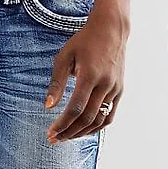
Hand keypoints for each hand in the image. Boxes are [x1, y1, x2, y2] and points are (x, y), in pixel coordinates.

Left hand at [45, 7, 128, 143]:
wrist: (111, 29)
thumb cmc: (84, 41)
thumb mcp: (65, 57)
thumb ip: (56, 83)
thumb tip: (48, 107)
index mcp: (90, 75)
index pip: (76, 108)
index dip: (62, 124)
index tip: (50, 133)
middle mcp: (105, 84)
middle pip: (87, 119)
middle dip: (69, 132)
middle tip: (54, 139)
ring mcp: (115, 88)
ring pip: (99, 120)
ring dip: (82, 133)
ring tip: (66, 136)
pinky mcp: (119, 91)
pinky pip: (109, 116)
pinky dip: (96, 127)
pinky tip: (83, 131)